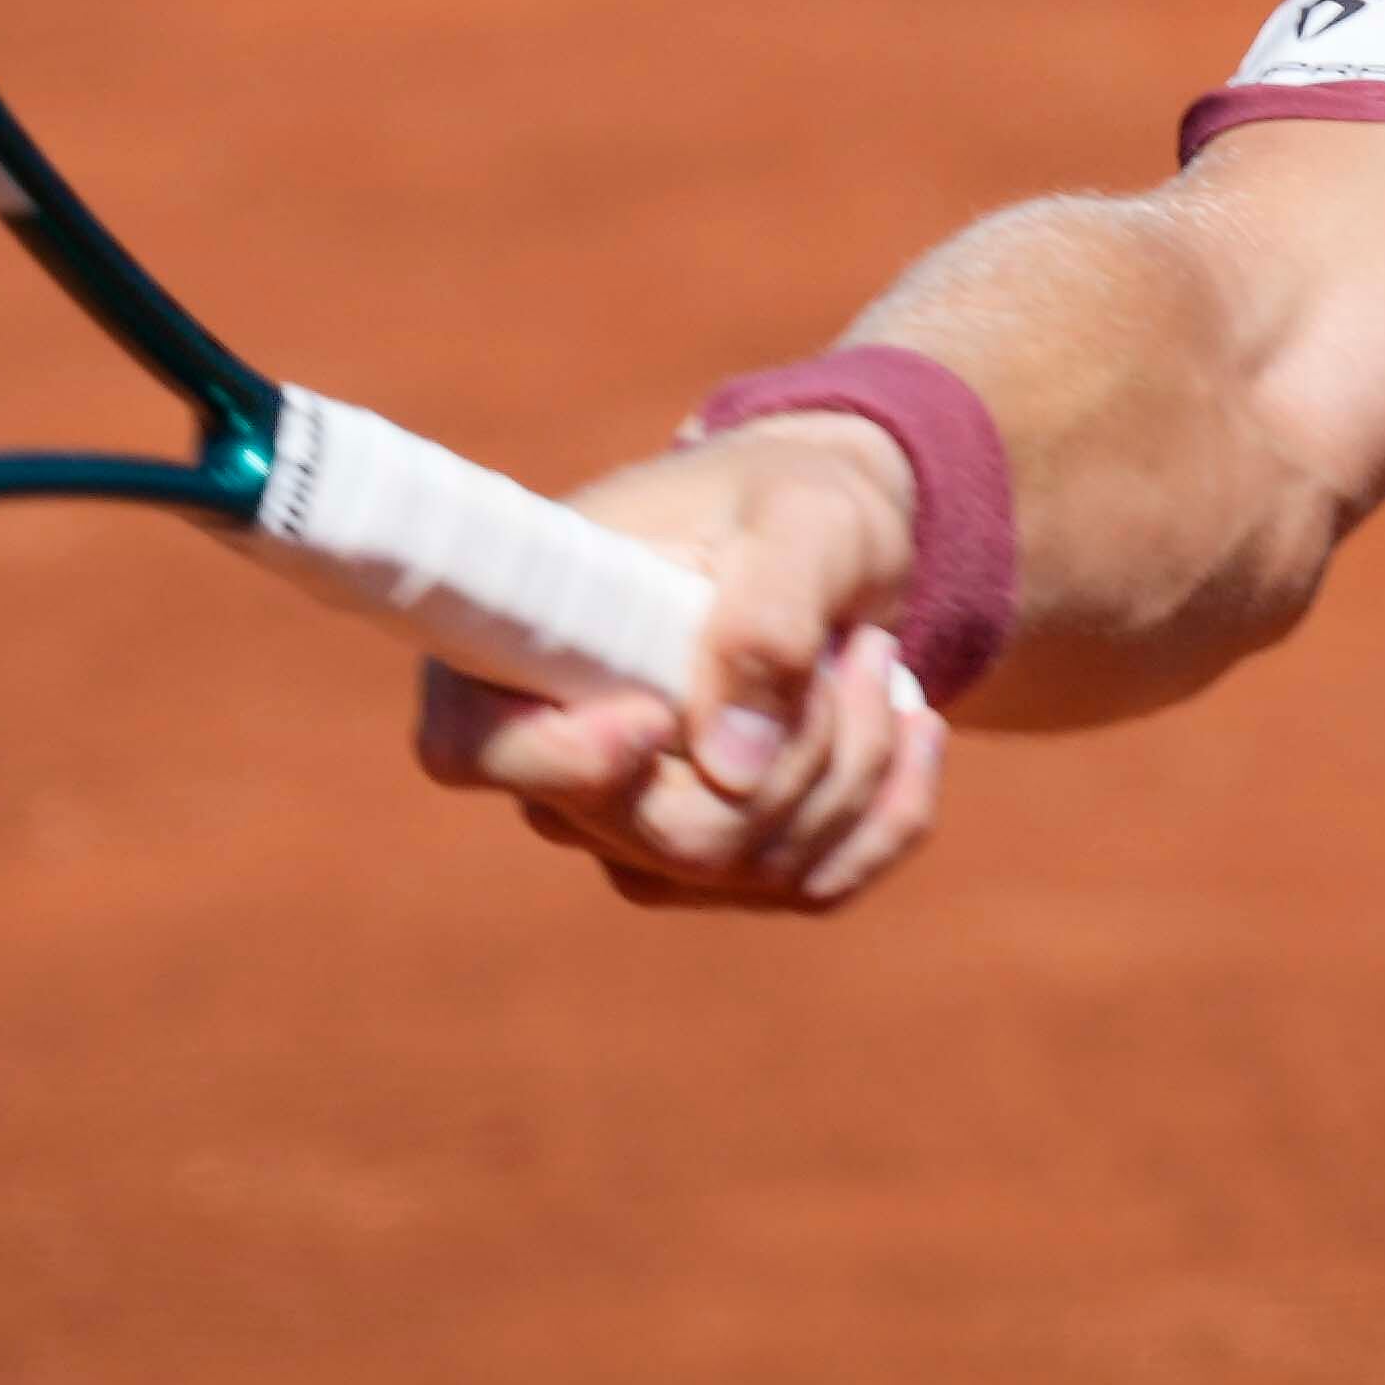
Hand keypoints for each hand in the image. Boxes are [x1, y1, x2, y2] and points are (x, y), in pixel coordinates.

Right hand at [412, 410, 948, 910]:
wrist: (829, 543)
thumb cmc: (786, 501)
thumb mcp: (801, 515)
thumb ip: (769, 613)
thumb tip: (732, 769)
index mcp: (522, 642)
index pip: (468, 747)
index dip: (552, 756)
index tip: (652, 716)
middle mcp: (558, 760)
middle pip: (663, 834)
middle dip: (799, 747)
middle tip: (856, 648)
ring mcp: (633, 830)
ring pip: (753, 866)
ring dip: (856, 763)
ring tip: (876, 655)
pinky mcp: (718, 870)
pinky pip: (816, 884)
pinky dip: (892, 811)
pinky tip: (915, 726)